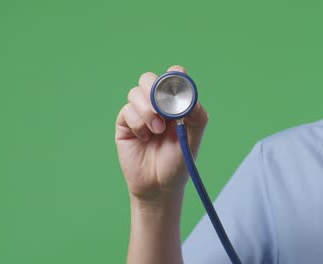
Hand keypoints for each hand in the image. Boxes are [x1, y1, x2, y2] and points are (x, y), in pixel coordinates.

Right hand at [115, 65, 208, 201]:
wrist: (159, 186)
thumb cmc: (178, 163)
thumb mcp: (193, 139)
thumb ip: (197, 117)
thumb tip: (190, 98)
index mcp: (175, 104)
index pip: (174, 78)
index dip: (175, 75)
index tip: (178, 80)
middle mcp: (156, 105)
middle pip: (150, 79)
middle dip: (156, 89)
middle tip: (164, 108)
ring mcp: (139, 113)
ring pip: (136, 93)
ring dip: (148, 110)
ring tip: (157, 130)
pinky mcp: (125, 124)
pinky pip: (127, 110)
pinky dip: (138, 123)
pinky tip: (144, 138)